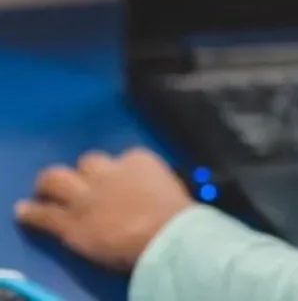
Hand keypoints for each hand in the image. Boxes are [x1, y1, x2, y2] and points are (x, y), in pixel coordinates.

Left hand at [15, 148, 193, 270]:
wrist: (167, 234)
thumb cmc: (179, 214)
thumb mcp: (173, 186)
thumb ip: (156, 183)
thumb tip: (154, 191)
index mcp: (138, 160)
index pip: (123, 157)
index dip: (119, 171)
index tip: (122, 182)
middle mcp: (108, 172)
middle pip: (87, 162)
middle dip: (84, 172)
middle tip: (82, 183)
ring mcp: (87, 196)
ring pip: (56, 179)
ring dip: (49, 183)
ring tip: (43, 188)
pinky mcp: (72, 223)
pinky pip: (44, 214)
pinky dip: (32, 212)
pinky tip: (23, 211)